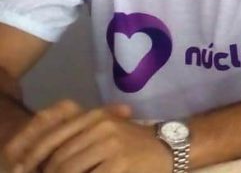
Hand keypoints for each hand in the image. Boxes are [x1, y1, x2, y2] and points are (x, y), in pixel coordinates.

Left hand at [3, 99, 171, 172]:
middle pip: (60, 158)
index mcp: (94, 117)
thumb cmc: (136, 142)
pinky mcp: (119, 164)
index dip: (34, 157)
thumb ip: (81, 136)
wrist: (172, 147)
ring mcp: (111, 146)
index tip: (24, 170)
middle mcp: (101, 127)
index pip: (54, 137)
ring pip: (71, 170)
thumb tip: (46, 159)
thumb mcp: (108, 129)